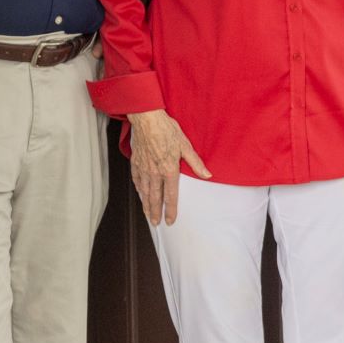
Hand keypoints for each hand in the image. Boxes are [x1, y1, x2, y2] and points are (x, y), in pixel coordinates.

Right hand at [129, 109, 210, 225]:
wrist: (147, 119)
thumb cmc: (166, 129)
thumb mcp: (185, 145)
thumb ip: (196, 163)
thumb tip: (207, 174)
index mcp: (169, 170)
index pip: (170, 196)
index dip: (171, 210)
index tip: (170, 220)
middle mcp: (155, 173)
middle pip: (155, 198)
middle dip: (156, 212)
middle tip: (156, 223)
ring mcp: (144, 169)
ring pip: (145, 192)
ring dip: (146, 204)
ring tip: (148, 214)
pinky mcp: (135, 163)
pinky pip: (137, 180)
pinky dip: (139, 190)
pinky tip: (140, 194)